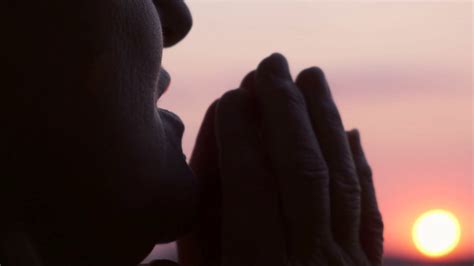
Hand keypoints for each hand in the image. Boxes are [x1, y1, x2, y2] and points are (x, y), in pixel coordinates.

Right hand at [178, 53, 382, 265]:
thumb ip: (190, 263)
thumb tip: (177, 224)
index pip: (250, 184)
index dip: (239, 135)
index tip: (231, 96)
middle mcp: (309, 262)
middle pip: (301, 170)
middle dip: (285, 109)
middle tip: (271, 66)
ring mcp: (347, 264)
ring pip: (341, 180)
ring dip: (325, 121)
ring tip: (312, 77)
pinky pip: (368, 211)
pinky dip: (359, 167)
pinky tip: (349, 134)